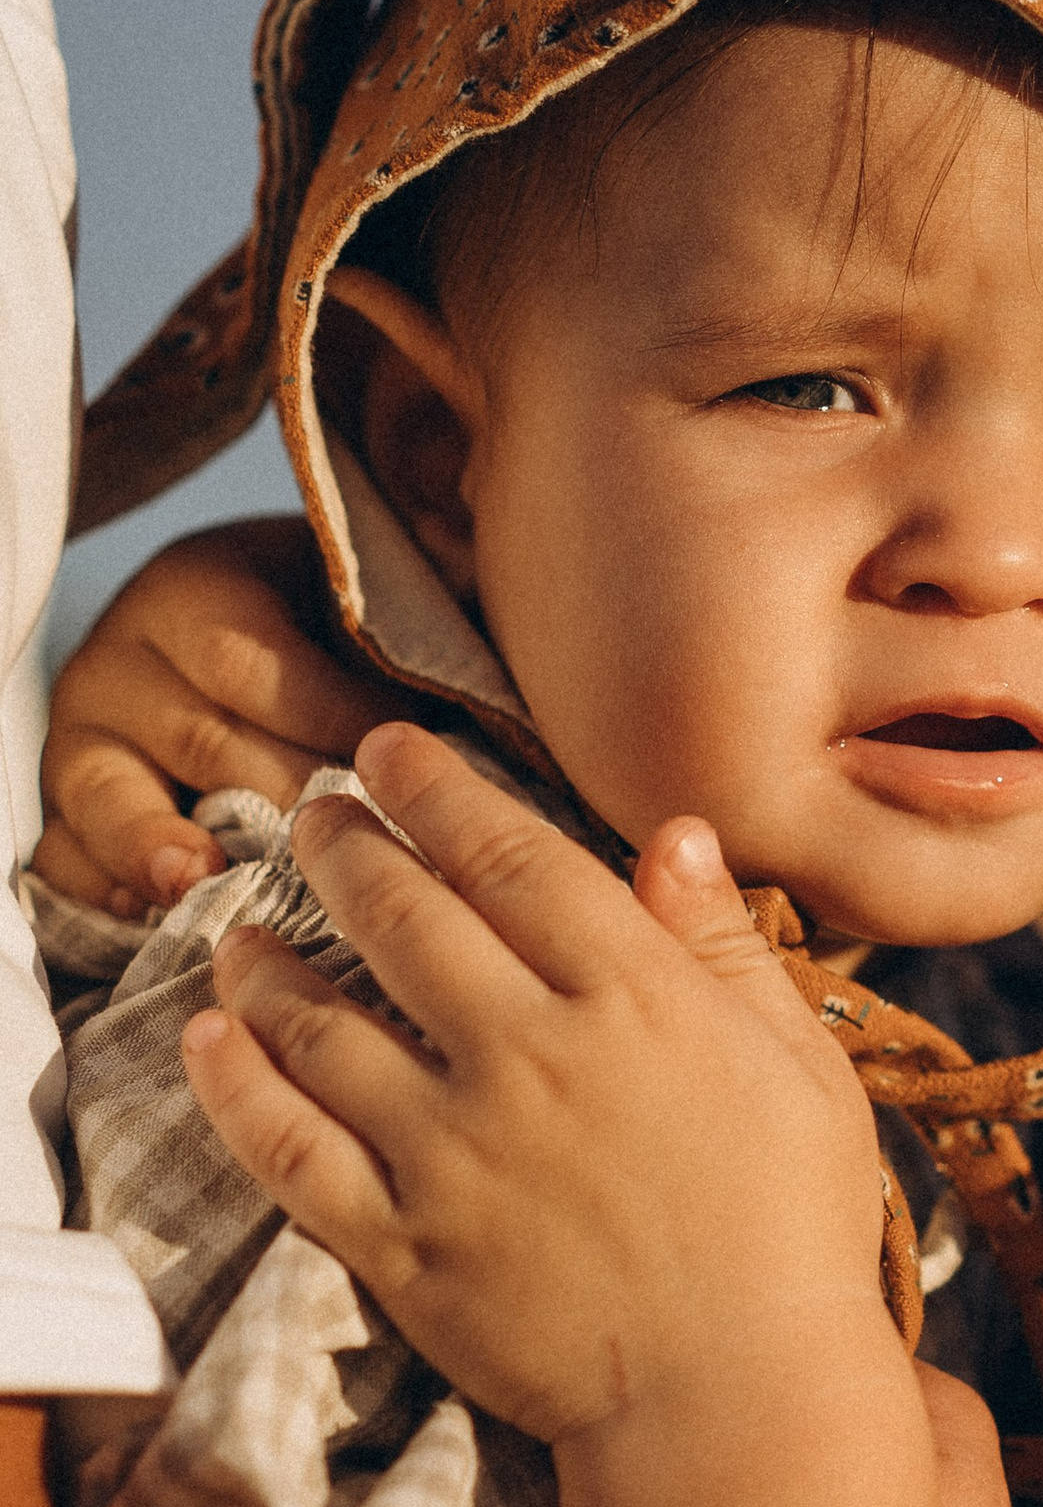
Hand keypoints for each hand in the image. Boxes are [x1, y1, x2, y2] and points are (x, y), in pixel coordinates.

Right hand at [38, 517, 395, 915]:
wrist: (254, 652)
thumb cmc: (332, 632)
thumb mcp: (361, 596)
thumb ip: (420, 621)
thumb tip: (516, 654)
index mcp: (197, 589)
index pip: (252, 657)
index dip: (331, 713)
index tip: (408, 766)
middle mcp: (125, 662)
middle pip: (199, 738)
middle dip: (278, 800)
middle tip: (349, 851)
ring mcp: (86, 742)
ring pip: (111, 794)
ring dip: (158, 844)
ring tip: (199, 881)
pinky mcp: (70, 816)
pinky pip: (64, 857)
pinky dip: (99, 890)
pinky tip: (144, 917)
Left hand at [181, 724, 893, 1450]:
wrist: (739, 1405)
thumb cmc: (791, 1233)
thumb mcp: (799, 1069)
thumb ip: (725, 947)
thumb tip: (674, 835)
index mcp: (633, 999)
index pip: (507, 854)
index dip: (435, 790)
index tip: (389, 752)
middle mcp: (529, 1054)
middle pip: (401, 914)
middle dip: (343, 844)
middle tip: (315, 812)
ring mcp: (455, 1150)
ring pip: (323, 1021)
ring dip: (268, 957)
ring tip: (245, 928)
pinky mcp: (403, 1242)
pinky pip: (290, 1146)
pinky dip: (236, 1083)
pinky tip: (212, 1038)